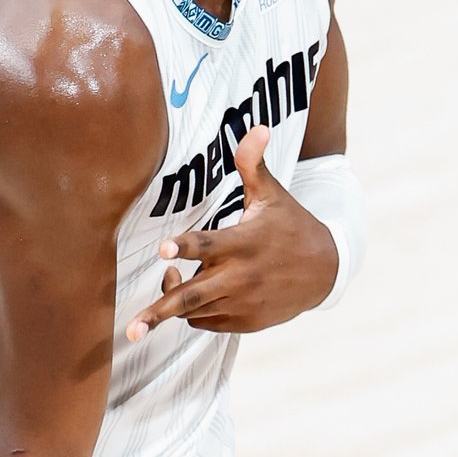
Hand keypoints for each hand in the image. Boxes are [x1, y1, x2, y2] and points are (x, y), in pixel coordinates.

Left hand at [126, 127, 338, 338]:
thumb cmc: (292, 227)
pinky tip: (195, 296)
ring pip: (195, 311)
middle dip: (159, 311)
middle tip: (132, 329)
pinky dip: (195, 314)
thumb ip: (253, 165)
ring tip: (168, 284)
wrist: (326, 271)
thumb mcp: (273, 195)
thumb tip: (255, 127)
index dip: (184, 247)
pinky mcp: (247, 321)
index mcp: (244, 242)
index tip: (162, 250)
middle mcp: (241, 277)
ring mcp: (243, 303)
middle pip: (192, 296)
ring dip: (174, 303)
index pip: (207, 245)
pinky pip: (208, 322)